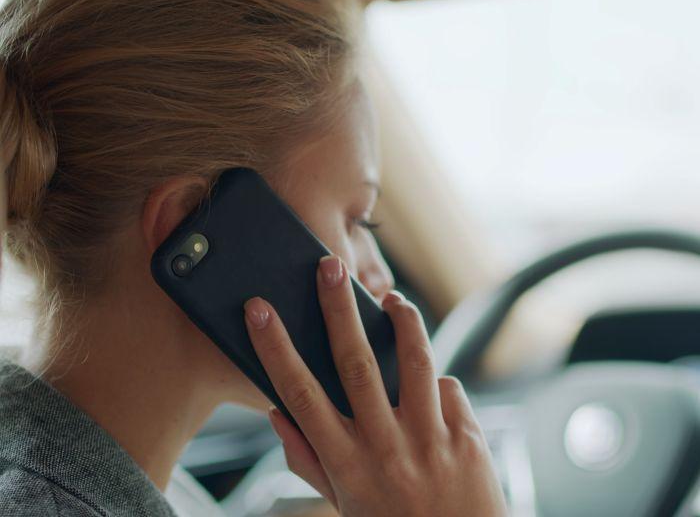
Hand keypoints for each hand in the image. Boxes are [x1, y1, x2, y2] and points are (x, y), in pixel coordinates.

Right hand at [243, 255, 507, 516]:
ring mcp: (431, 441)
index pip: (300, 394)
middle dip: (338, 309)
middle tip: (329, 267)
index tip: (259, 310)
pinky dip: (437, 384)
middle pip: (357, 363)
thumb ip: (307, 459)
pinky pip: (449, 391)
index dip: (275, 348)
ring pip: (416, 361)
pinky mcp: (468, 439)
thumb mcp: (340, 505)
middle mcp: (386, 448)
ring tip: (392, 298)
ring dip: (403, 321)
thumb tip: (278, 412)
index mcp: (346, 464)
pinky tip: (431, 391)